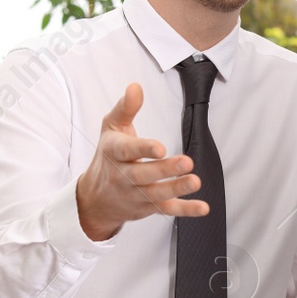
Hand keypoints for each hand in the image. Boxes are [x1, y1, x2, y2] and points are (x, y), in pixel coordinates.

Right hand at [75, 83, 208, 241]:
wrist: (93, 198)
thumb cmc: (108, 157)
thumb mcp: (111, 128)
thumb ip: (126, 108)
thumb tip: (135, 87)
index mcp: (114, 153)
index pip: (127, 151)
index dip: (143, 149)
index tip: (160, 147)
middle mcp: (123, 176)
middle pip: (143, 175)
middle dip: (164, 170)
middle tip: (186, 162)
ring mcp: (136, 194)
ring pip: (156, 194)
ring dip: (177, 188)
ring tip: (195, 181)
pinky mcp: (148, 207)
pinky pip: (166, 210)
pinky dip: (185, 210)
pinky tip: (202, 207)